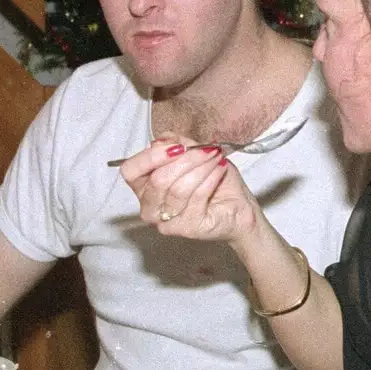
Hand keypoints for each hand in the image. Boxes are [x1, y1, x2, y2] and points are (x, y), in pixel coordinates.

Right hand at [116, 139, 258, 243]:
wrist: (239, 206)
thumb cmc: (215, 181)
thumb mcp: (194, 154)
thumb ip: (175, 144)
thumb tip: (162, 141)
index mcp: (144, 188)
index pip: (131, 171)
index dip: (151, 156)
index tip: (178, 146)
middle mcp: (150, 208)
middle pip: (157, 179)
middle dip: (186, 159)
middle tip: (207, 149)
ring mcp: (167, 222)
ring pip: (178, 188)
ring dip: (201, 167)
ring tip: (216, 157)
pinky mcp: (187, 228)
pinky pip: (197, 197)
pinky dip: (211, 178)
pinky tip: (220, 169)